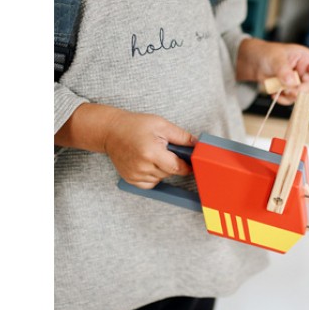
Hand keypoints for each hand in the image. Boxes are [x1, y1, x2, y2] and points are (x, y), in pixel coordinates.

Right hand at [55, 103, 195, 188]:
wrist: (110, 131)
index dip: (186, 166)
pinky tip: (148, 163)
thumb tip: (198, 145)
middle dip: (172, 163)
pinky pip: (150, 184)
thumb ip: (182, 136)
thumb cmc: (135, 125)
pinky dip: (153, 176)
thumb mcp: (161, 125)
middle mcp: (142, 166)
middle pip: (169, 173)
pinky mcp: (130, 179)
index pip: (177, 167)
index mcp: (151, 152)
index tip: (190, 162)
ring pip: (160, 178)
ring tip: (153, 154)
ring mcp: (135, 175)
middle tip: (164, 150)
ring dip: (162, 169)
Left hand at [237, 38, 308, 104]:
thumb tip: (291, 82)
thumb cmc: (265, 53)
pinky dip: (283, 99)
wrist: (251, 63)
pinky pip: (290, 99)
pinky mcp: (288, 90)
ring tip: (278, 91)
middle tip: (290, 90)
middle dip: (301, 90)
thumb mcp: (275, 58)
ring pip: (301, 95)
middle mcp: (303, 70)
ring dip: (290, 96)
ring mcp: (296, 81)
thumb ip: (284, 70)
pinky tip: (274, 94)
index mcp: (304, 58)